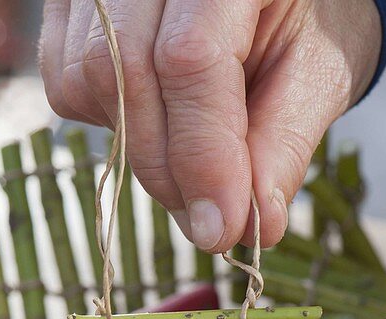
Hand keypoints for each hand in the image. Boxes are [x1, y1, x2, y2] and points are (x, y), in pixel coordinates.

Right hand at [39, 0, 381, 251]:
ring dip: (137, 145)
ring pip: (85, 78)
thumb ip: (284, 144)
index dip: (201, 154)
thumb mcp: (319, 73)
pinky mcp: (71, 1)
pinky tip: (158, 114)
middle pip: (124, 71)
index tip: (220, 230)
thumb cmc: (308, 18)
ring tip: (193, 154)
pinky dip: (110, 119)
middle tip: (208, 223)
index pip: (189, 58)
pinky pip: (65, 77)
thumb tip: (255, 226)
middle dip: (166, 167)